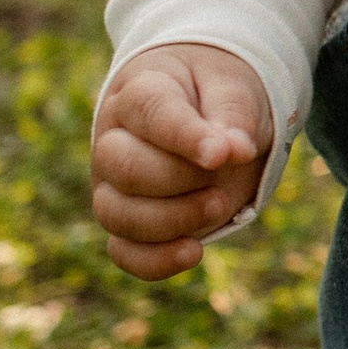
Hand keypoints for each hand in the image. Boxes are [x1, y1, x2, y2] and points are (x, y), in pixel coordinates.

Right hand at [90, 45, 273, 278]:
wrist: (208, 112)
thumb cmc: (217, 94)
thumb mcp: (234, 88)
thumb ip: (234, 114)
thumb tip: (235, 151)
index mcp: (139, 91)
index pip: (150, 112)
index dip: (184, 136)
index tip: (220, 155)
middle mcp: (114, 138)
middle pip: (125, 168)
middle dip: (180, 179)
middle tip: (222, 173)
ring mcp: (112, 184)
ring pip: (117, 214)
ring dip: (172, 220)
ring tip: (219, 204)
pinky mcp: (126, 221)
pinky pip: (123, 252)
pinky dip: (155, 261)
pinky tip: (194, 251)